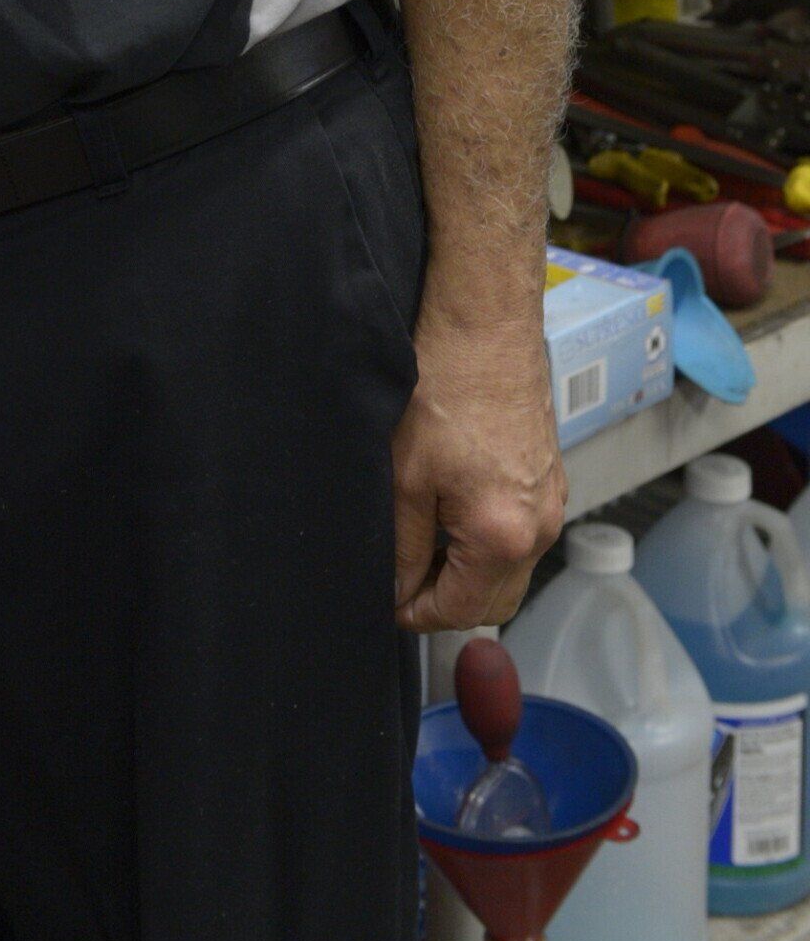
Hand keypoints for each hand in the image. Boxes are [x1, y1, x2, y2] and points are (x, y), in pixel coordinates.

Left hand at [392, 293, 566, 631]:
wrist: (485, 325)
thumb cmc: (443, 389)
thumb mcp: (405, 477)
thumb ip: (404, 547)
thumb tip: (398, 592)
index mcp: (504, 537)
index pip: (461, 611)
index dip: (417, 615)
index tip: (388, 603)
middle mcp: (541, 529)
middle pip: (495, 602)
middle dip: (447, 602)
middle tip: (402, 579)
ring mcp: (553, 503)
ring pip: (510, 570)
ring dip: (469, 572)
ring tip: (421, 542)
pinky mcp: (552, 478)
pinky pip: (523, 535)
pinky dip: (489, 541)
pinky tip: (451, 510)